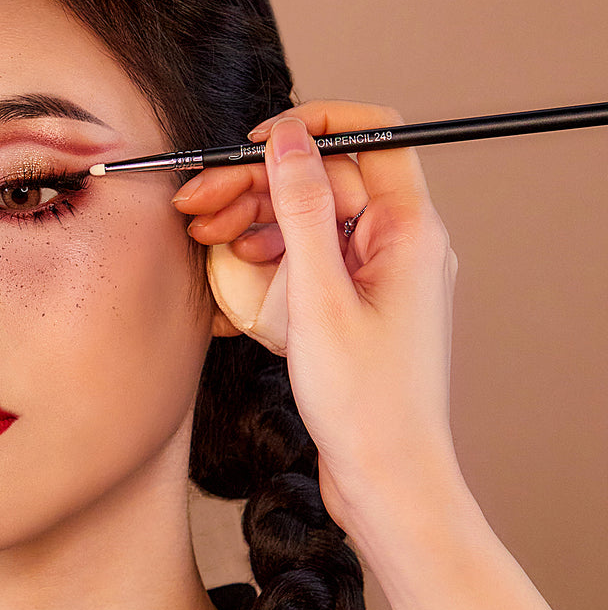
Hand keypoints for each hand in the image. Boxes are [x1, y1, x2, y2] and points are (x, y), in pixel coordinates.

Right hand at [177, 101, 460, 530]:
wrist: (385, 480)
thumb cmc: (366, 404)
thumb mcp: (320, 298)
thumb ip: (303, 210)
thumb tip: (291, 141)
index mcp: (410, 232)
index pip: (370, 138)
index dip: (311, 129)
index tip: (254, 144)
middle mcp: (400, 247)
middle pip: (327, 183)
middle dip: (259, 185)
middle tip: (199, 201)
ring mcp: (377, 279)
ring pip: (311, 224)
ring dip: (254, 224)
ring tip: (203, 237)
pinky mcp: (355, 309)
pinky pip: (309, 265)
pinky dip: (269, 264)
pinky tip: (232, 277)